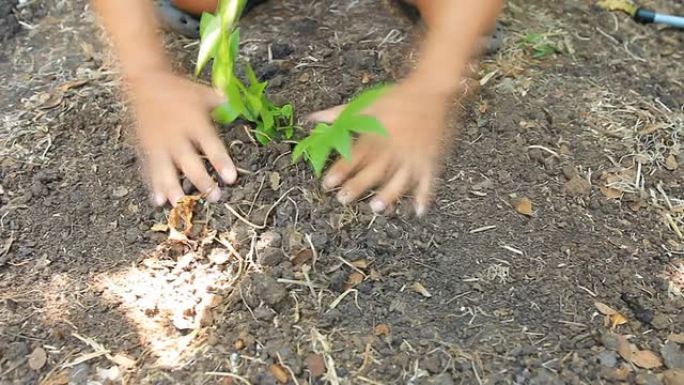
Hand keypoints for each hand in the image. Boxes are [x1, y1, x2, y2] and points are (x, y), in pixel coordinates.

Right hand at [128, 72, 236, 205]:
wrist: (143, 80)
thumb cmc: (178, 88)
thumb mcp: (202, 92)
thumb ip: (221, 103)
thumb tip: (239, 106)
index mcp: (194, 121)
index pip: (211, 145)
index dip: (221, 162)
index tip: (231, 179)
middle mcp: (176, 134)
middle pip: (190, 162)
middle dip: (202, 181)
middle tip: (215, 197)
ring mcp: (159, 143)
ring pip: (166, 169)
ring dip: (173, 188)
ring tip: (180, 203)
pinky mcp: (145, 147)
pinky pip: (150, 169)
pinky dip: (153, 185)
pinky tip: (158, 201)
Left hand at [310, 79, 450, 215]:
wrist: (432, 89)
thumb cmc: (397, 97)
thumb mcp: (366, 103)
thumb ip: (338, 114)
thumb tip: (312, 118)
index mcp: (377, 132)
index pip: (355, 154)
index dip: (340, 169)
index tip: (327, 183)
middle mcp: (394, 145)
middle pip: (374, 169)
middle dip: (358, 184)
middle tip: (342, 199)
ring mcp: (413, 153)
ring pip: (400, 177)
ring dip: (389, 194)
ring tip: (376, 207)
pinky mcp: (430, 158)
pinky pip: (428, 179)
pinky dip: (425, 195)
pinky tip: (418, 211)